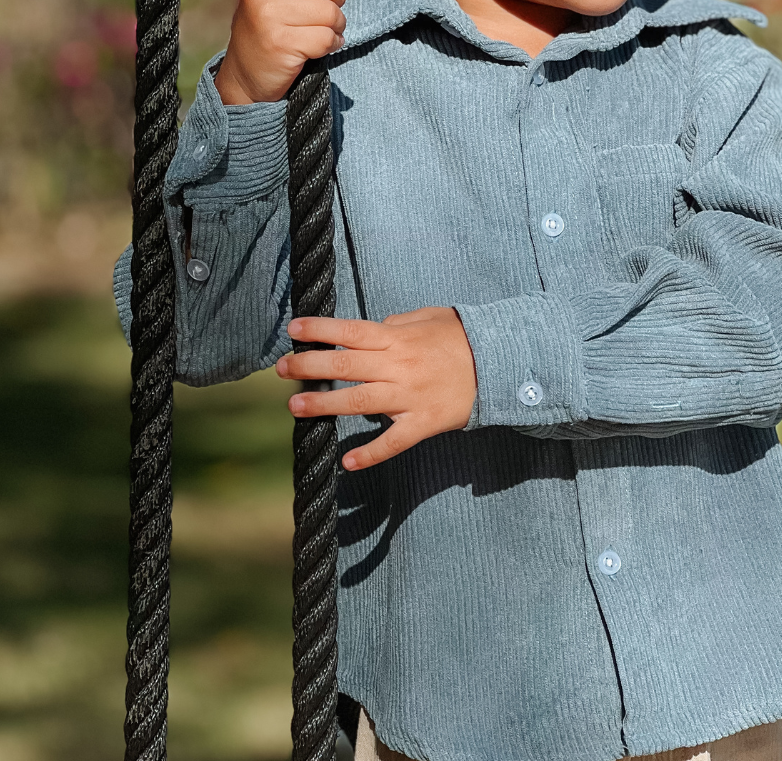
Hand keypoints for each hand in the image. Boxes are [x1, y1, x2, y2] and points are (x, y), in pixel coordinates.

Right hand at [215, 0, 357, 104]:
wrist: (246, 73)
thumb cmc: (270, 29)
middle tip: (328, 12)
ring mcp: (268, 16)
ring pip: (330, 11)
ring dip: (337, 25)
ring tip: (325, 31)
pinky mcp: (280, 43)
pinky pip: (326, 37)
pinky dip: (332, 43)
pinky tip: (322, 46)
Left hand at [276, 307, 477, 469]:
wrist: (500, 365)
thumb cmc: (463, 338)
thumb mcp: (430, 318)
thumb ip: (398, 323)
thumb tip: (372, 329)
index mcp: (398, 339)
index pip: (351, 331)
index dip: (320, 329)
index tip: (294, 329)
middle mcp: (399, 367)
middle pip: (346, 365)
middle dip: (310, 365)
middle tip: (281, 368)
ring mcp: (410, 397)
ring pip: (359, 402)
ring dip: (325, 404)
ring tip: (296, 406)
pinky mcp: (423, 423)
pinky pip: (394, 441)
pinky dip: (371, 453)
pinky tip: (348, 463)